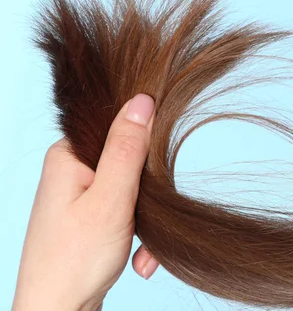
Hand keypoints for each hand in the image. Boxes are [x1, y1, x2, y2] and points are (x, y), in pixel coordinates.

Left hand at [13, 93, 160, 310]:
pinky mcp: (88, 217)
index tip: (154, 174)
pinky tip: (137, 259)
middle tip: (145, 221)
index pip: (118, 127)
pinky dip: (136, 237)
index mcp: (69, 156)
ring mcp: (79, 196)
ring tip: (141, 253)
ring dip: (145, 223)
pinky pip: (124, 214)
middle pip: (129, 162)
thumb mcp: (110, 199)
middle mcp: (71, 171)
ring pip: (132, 192)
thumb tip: (142, 100)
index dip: (144, 147)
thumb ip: (127, 149)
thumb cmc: (74, 261)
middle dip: (147, 197)